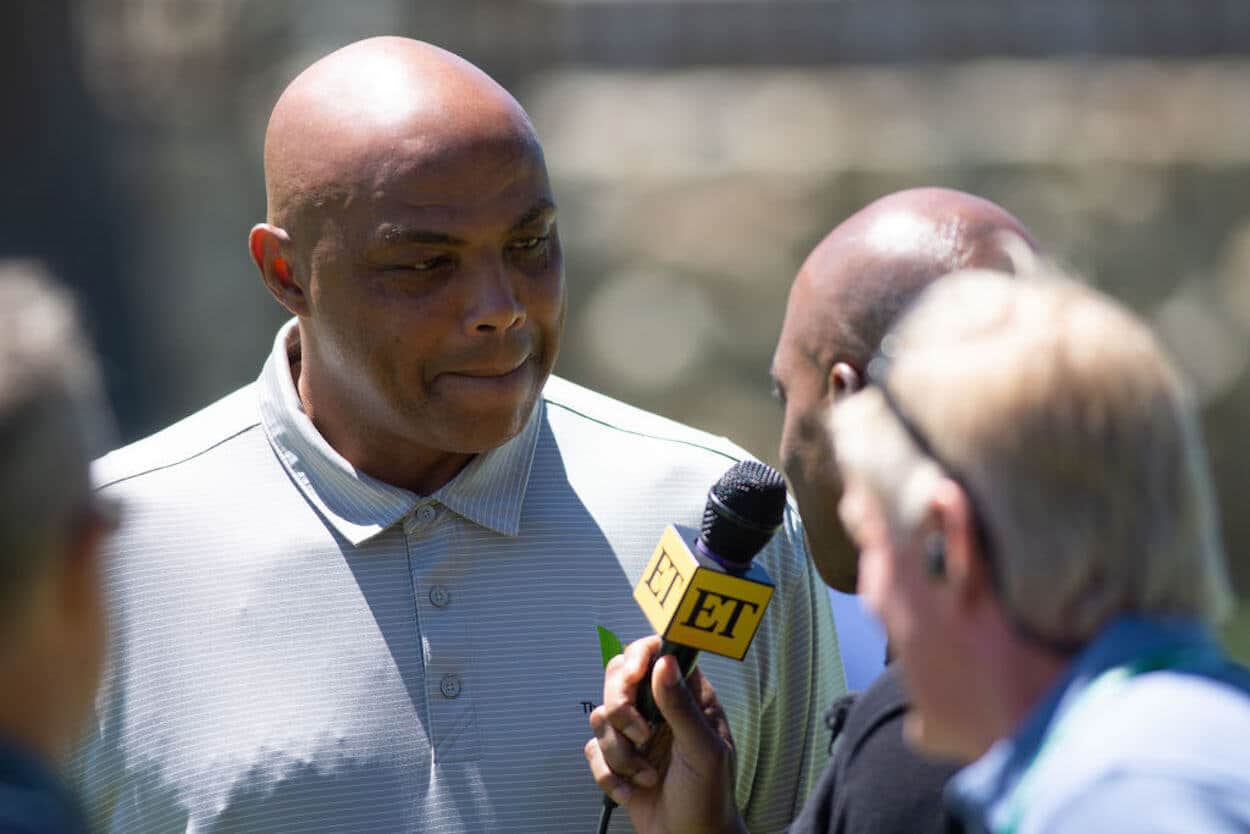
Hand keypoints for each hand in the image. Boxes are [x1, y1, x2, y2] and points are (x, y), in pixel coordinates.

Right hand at [584, 636, 747, 833]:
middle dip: (622, 708)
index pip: (659, 653)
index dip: (640, 656)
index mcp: (688, 698)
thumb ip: (682, 706)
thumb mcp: (704, 751)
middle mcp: (659, 709)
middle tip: (640, 734)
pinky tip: (632, 788)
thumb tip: (665, 663)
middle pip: (619, 678)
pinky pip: (593, 750)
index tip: (633, 676)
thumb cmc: (710, 798)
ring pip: (602, 716)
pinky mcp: (617, 758)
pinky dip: (609, 774)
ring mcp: (636, 733)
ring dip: (619, 751)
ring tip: (644, 772)